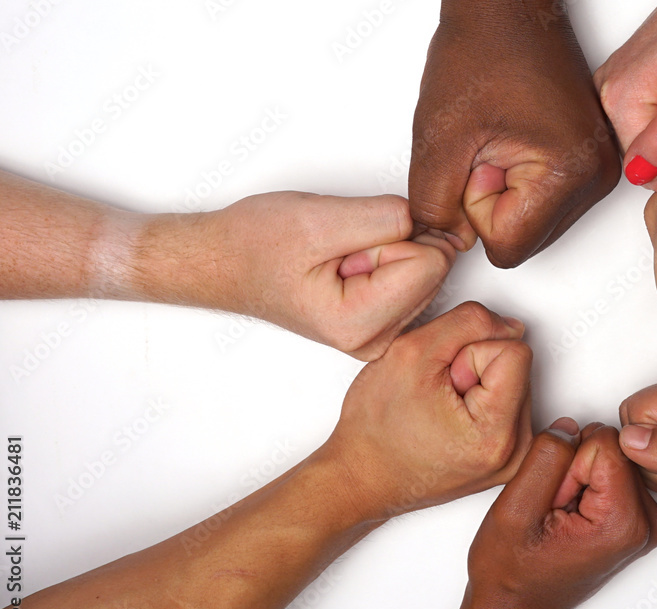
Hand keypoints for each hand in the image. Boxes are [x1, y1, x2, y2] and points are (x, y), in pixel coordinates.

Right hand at [145, 193, 454, 360]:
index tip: (351, 239)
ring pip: (426, 270)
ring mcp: (380, 335)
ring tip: (341, 255)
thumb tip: (428, 221)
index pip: (431, 262)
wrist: (223, 261)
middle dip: (395, 243)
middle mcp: (375, 341)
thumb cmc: (254, 245)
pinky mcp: (382, 322)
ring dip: (389, 249)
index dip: (397, 233)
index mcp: (359, 324)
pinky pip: (413, 276)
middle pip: (433, 268)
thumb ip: (383, 219)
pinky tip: (350, 263)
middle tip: (342, 247)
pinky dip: (388, 259)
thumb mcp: (317, 220)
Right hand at [328, 302, 532, 517]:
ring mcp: (513, 458)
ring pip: (511, 383)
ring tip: (440, 410)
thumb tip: (508, 325)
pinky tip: (450, 419)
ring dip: (475, 385)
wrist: (361, 476)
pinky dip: (479, 401)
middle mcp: (514, 452)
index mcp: (497, 434)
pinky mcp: (506, 457)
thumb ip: (469, 323)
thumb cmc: (375, 429)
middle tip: (436, 397)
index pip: (515, 351)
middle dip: (474, 370)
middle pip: (516, 367)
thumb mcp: (412, 351)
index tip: (443, 381)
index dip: (471, 353)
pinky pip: (506, 404)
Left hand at [409, 1, 620, 267]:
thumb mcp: (439, 137)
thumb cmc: (482, 49)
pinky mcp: (590, 163)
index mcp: (572, 171)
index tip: (479, 154)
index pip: (508, 246)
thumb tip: (444, 245)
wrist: (508, 6)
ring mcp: (599, 171)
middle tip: (489, 143)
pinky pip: (542, 204)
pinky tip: (514, 140)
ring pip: (531, 225)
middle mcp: (598, 176)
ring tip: (502, 137)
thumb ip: (434, 205)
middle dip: (490, 201)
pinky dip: (517, 182)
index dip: (474, 207)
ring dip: (503, 192)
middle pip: (524, 239)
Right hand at [445, 421, 656, 608]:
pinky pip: (611, 472)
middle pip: (612, 448)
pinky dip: (585, 487)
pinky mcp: (636, 519)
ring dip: (577, 478)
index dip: (565, 464)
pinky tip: (569, 516)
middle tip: (554, 511)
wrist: (514, 607)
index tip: (553, 502)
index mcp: (624, 521)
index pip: (604, 441)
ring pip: (610, 457)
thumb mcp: (515, 507)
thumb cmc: (511, 571)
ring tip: (559, 516)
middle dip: (574, 470)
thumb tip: (571, 427)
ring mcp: (645, 522)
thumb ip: (547, 457)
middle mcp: (646, 523)